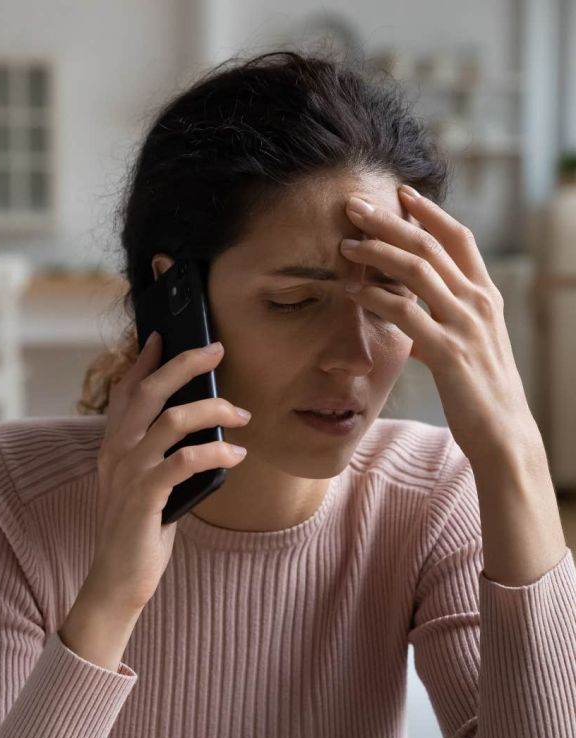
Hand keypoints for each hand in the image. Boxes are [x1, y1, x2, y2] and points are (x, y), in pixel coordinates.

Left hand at [339, 186, 538, 465]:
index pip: (458, 239)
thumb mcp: (468, 350)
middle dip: (389, 221)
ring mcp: (465, 324)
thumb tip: (413, 327)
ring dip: (377, 252)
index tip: (401, 193)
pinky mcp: (448, 351)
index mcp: (486, 296)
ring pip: (416, 269)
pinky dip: (375, 297)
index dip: (429, 212)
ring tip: (346, 245)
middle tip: (355, 205)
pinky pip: (406, 313)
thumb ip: (441, 329)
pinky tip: (353, 292)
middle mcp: (478, 302)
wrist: (504, 432)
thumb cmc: (482, 393)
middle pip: (430, 245)